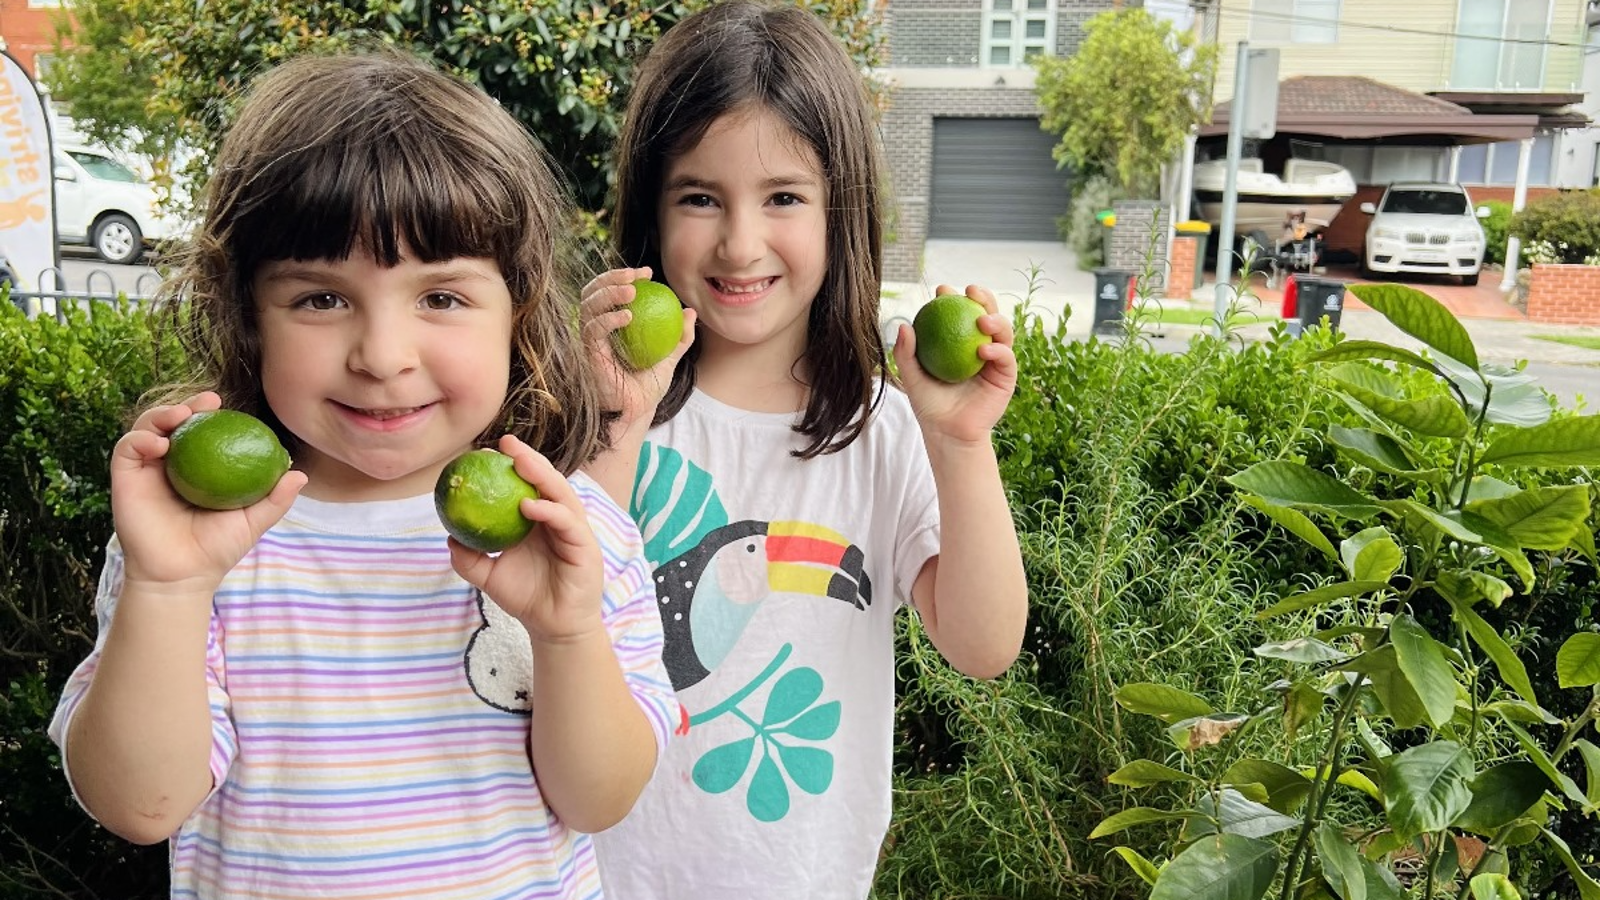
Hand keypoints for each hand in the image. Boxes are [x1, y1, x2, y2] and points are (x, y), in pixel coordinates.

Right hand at [111, 391, 307, 596]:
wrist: (181, 576)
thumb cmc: (217, 549)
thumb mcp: (253, 521)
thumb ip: (276, 498)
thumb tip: (300, 474)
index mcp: (198, 468)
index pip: (202, 431)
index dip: (208, 413)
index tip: (221, 404)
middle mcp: (171, 464)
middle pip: (173, 422)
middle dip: (186, 404)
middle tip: (206, 402)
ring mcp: (146, 470)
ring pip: (147, 427)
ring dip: (161, 414)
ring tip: (181, 415)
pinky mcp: (125, 479)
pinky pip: (127, 449)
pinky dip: (140, 438)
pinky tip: (160, 444)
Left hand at [448, 435, 605, 643]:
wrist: (552, 627)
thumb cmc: (526, 598)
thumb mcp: (489, 577)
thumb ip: (470, 558)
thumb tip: (449, 537)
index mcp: (538, 520)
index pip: (526, 485)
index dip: (511, 466)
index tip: (486, 451)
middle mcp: (558, 519)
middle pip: (546, 481)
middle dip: (528, 458)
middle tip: (507, 443)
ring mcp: (574, 530)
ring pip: (561, 494)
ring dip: (542, 475)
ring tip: (520, 462)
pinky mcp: (585, 546)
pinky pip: (567, 522)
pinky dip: (549, 511)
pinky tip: (529, 505)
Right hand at [579, 266, 696, 429]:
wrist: (634, 413)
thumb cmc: (646, 389)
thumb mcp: (668, 360)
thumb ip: (679, 338)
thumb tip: (690, 312)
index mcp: (609, 326)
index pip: (609, 292)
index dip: (623, 277)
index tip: (647, 273)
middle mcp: (594, 330)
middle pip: (592, 292)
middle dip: (611, 277)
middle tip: (636, 275)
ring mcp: (588, 341)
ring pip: (588, 306)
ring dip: (609, 293)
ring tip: (632, 291)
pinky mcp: (586, 354)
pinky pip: (592, 330)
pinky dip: (608, 319)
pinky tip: (627, 315)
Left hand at [893, 284, 1017, 443]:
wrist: (948, 432)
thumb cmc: (929, 405)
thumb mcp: (912, 377)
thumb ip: (906, 353)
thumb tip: (903, 325)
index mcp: (957, 341)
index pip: (958, 313)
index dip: (953, 297)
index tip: (942, 290)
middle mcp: (978, 345)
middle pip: (986, 313)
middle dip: (983, 297)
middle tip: (971, 291)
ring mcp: (994, 359)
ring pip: (1002, 330)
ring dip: (996, 319)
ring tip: (982, 320)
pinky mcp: (1006, 375)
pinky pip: (1006, 357)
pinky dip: (998, 350)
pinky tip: (984, 350)